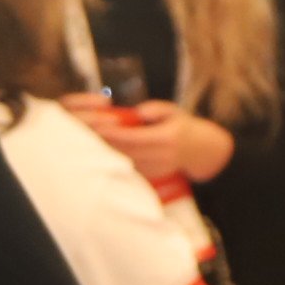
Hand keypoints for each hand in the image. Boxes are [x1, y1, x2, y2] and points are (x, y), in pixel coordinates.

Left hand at [70, 97, 197, 186]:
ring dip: (107, 154)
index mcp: (167, 138)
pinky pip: (129, 168)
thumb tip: (139, 111)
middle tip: (85, 134)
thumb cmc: (182, 126)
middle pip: (126, 151)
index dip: (114, 132)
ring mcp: (157, 168)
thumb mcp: (174, 111)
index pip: (134, 137)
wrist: (200, 151)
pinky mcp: (152, 176)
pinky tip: (102, 153)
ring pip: (126, 161)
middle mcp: (162, 155)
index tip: (97, 125)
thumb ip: (157, 109)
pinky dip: (115, 161)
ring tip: (89, 143)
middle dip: (105, 143)